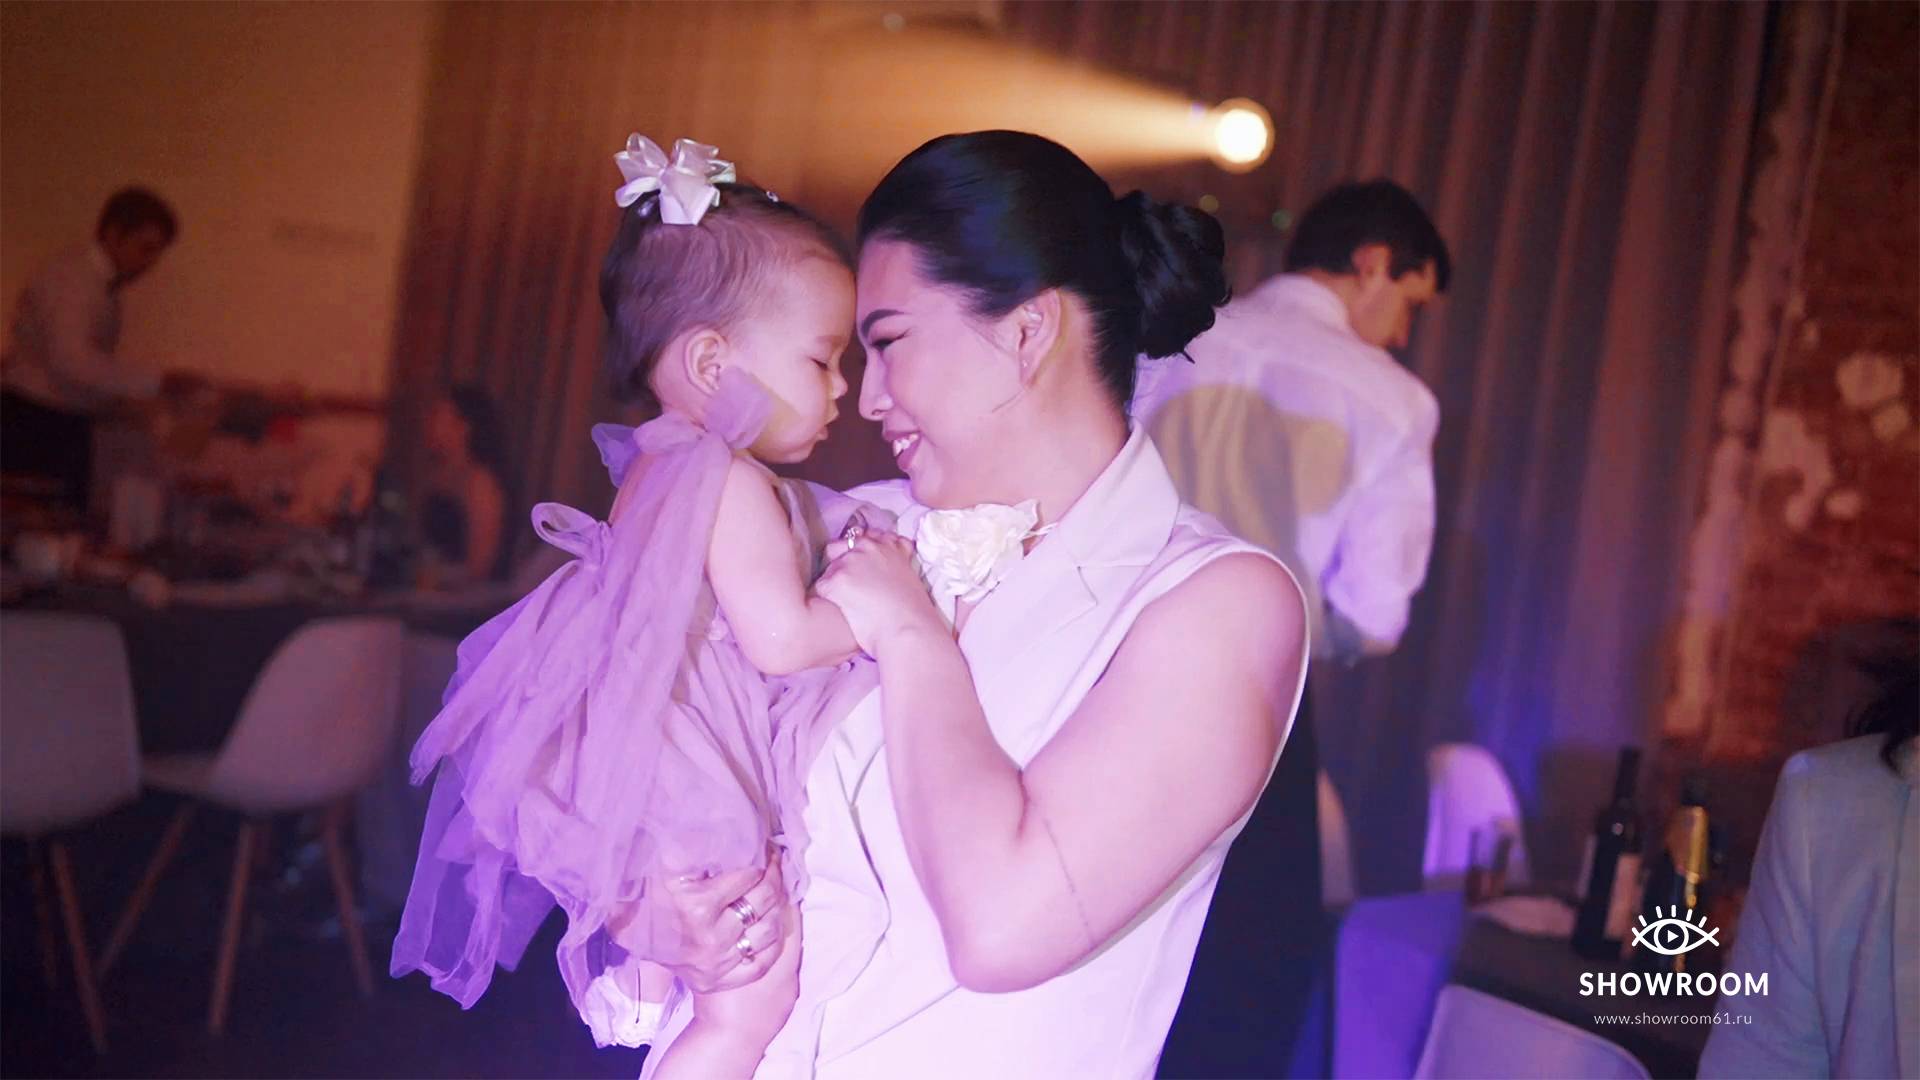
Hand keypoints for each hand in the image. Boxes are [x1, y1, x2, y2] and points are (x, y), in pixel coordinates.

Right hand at [607, 856, 791, 993]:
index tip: (766, 848)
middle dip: (774, 876)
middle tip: (774, 864)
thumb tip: (720, 816)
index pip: (749, 875)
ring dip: (777, 906)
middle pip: (763, 900)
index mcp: (697, 906)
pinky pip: (760, 964)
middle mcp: (709, 938)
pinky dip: (772, 945)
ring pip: (768, 931)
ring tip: (773, 891)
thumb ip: (694, 842)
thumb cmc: (652, 891)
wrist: (631, 934)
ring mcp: (714, 963)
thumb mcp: (669, 863)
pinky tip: (768, 925)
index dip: (762, 857)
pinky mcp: (716, 982)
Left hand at [816, 526, 943, 657]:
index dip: (857, 554)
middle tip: (849, 586)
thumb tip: (885, 571)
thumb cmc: (914, 613)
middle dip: (840, 563)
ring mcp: (851, 562)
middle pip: (840, 547)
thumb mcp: (911, 576)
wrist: (909, 629)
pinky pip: (821, 587)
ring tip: (845, 603)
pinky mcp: (837, 580)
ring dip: (833, 582)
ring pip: (829, 568)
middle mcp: (869, 547)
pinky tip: (836, 610)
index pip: (863, 538)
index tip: (859, 570)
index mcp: (889, 546)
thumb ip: (897, 563)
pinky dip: (825, 598)